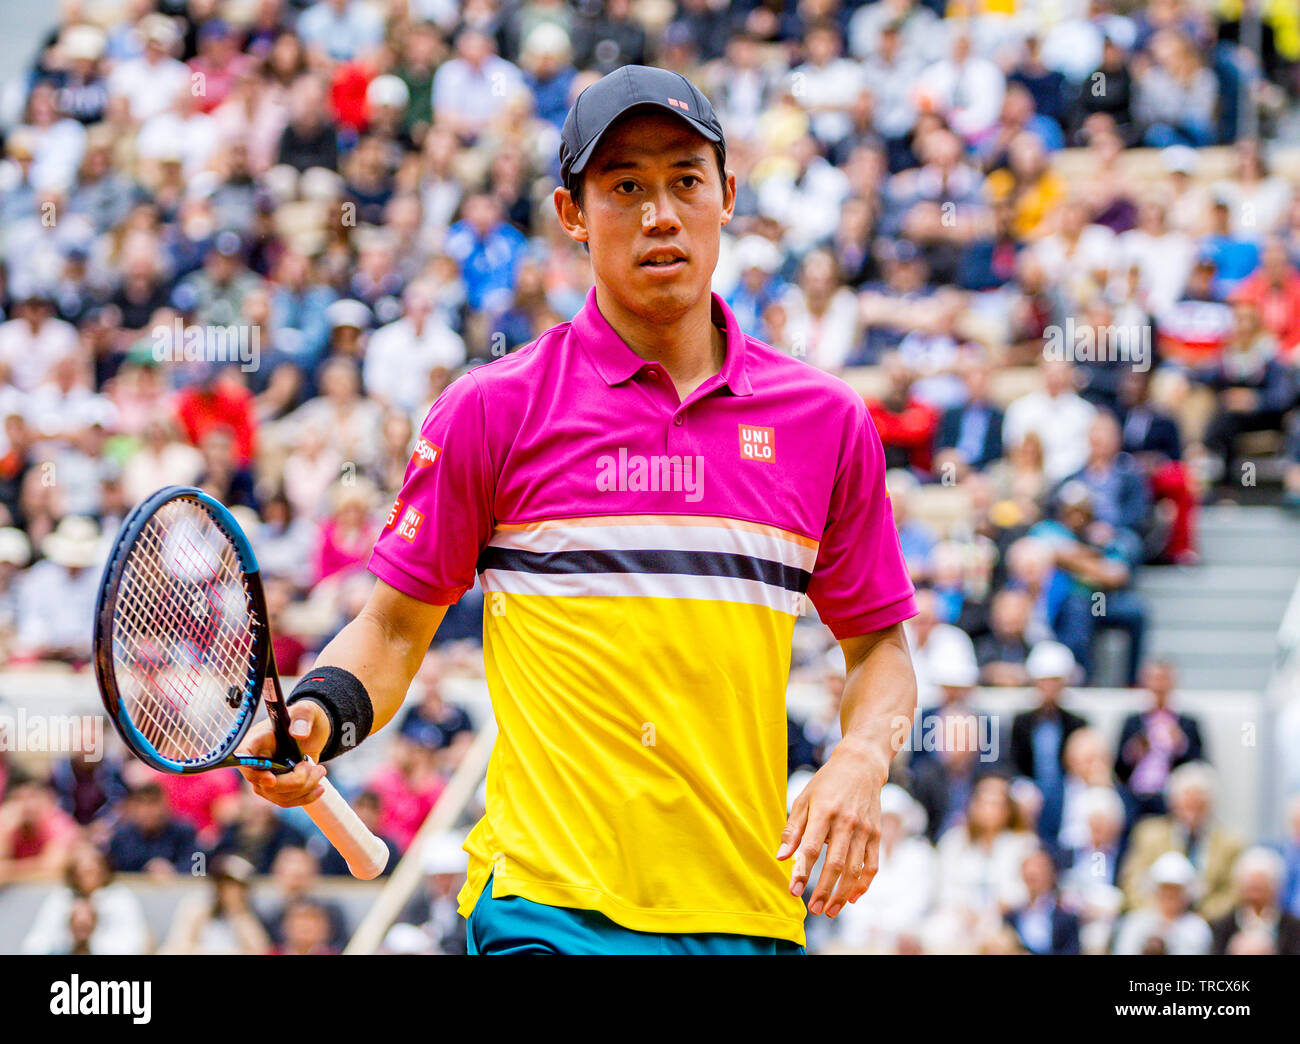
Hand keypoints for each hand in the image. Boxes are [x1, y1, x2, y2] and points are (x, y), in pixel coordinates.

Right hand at [235, 700, 330, 807]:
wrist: (313, 731)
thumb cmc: (305, 717)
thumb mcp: (306, 711)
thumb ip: (302, 718)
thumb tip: (298, 734)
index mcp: (255, 741)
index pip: (242, 760)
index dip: (254, 773)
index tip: (272, 779)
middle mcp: (255, 762)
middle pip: (265, 785)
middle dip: (295, 781)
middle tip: (313, 767)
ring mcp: (265, 777)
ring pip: (278, 796)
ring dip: (305, 788)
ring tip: (320, 771)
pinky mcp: (277, 788)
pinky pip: (286, 801)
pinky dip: (305, 797)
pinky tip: (319, 788)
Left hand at [777, 735, 887, 918]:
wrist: (861, 765)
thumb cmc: (827, 784)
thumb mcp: (804, 799)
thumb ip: (793, 829)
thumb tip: (780, 857)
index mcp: (823, 811)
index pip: (811, 848)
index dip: (802, 871)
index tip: (793, 890)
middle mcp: (846, 822)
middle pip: (835, 863)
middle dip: (823, 889)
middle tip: (813, 910)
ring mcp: (864, 829)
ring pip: (855, 869)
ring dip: (842, 893)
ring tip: (829, 910)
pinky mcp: (876, 833)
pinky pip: (872, 864)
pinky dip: (864, 884)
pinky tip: (853, 898)